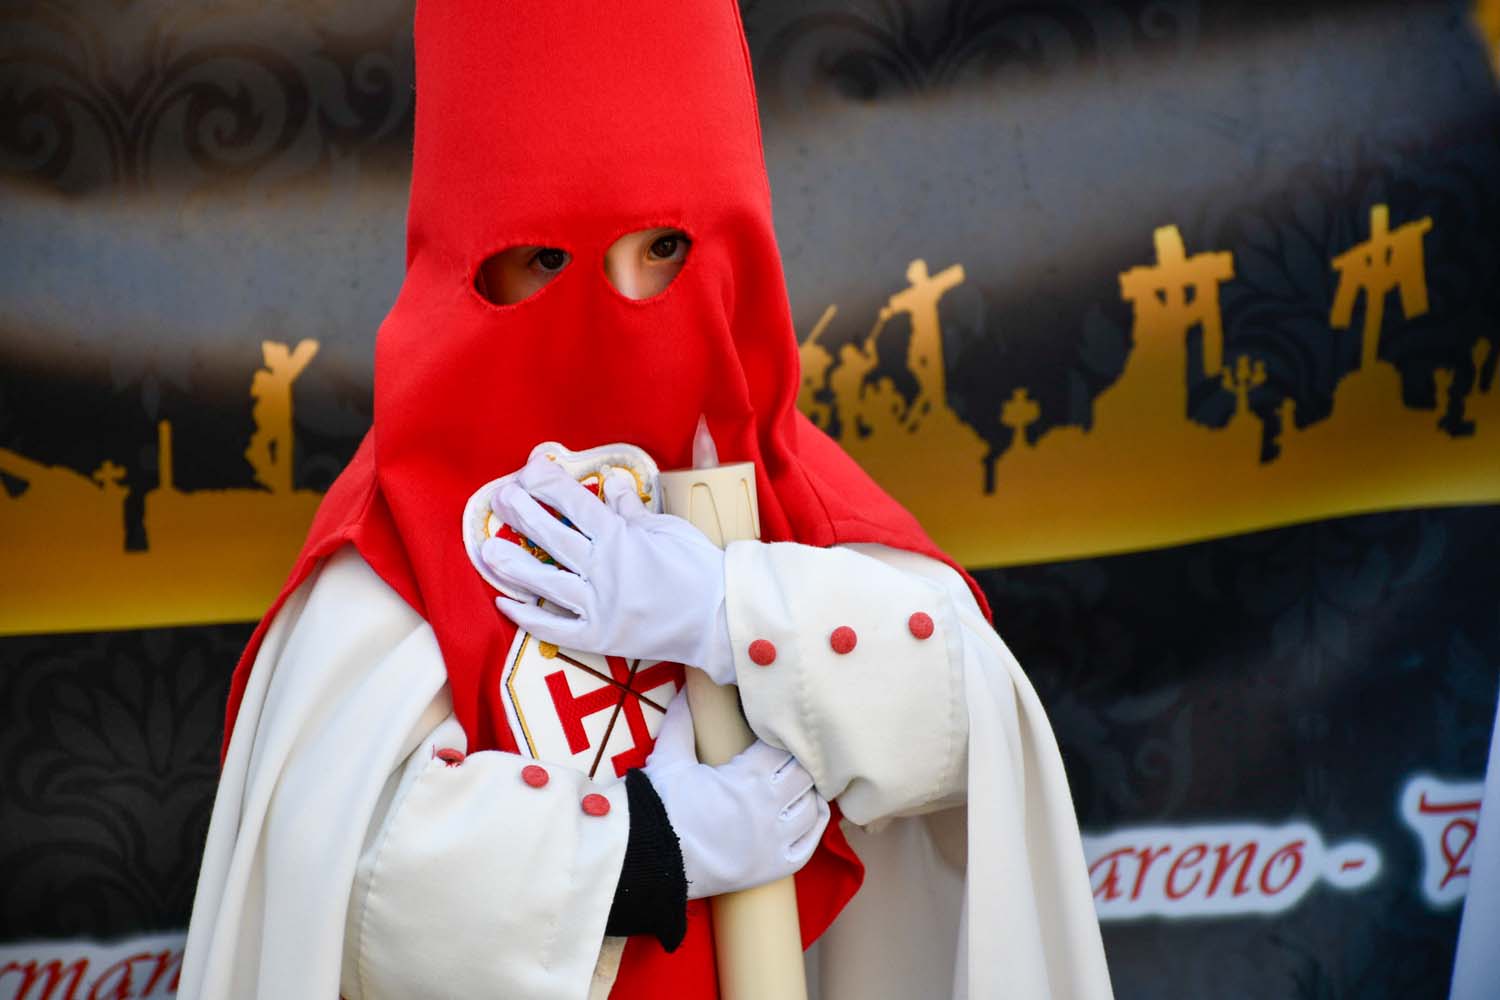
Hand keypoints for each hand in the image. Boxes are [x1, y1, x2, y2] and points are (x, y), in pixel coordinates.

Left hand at [481, 455, 736, 682]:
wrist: (719, 618)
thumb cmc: (698, 568)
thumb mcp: (666, 529)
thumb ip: (629, 509)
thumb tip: (608, 480)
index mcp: (620, 537)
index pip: (574, 503)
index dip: (547, 484)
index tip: (528, 470)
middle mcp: (603, 570)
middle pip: (552, 537)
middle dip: (522, 515)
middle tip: (498, 500)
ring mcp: (598, 606)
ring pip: (545, 582)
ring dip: (513, 566)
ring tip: (485, 552)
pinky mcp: (598, 637)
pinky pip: (555, 628)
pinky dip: (528, 617)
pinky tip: (505, 603)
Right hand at [643, 694, 829, 899]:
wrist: (649, 858)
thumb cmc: (660, 806)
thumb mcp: (669, 758)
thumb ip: (682, 721)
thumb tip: (687, 687)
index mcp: (748, 777)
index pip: (785, 748)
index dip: (780, 740)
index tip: (772, 737)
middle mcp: (769, 807)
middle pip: (805, 775)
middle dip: (797, 764)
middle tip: (785, 760)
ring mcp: (775, 840)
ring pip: (812, 807)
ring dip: (806, 793)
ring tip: (794, 785)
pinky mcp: (774, 867)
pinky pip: (810, 844)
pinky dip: (812, 825)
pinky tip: (807, 812)